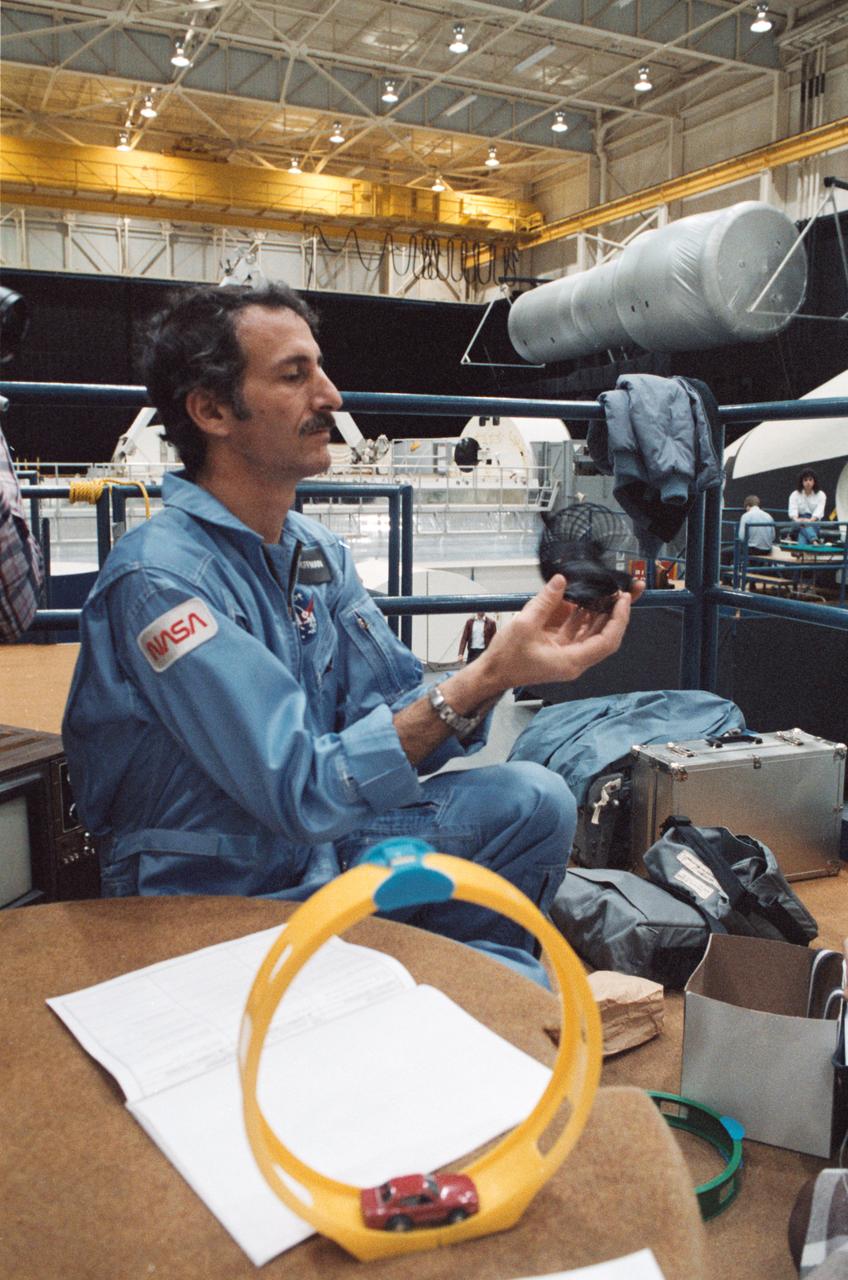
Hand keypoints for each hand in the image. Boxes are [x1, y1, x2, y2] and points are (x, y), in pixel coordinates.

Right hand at [479, 574, 644, 692]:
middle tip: (622, 591)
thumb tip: (561, 580)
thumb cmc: (506, 658)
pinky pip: (578, 632)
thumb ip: (545, 601)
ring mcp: (568, 656)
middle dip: (615, 614)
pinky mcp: (560, 650)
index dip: (619, 619)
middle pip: (604, 636)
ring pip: (593, 633)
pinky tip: (585, 600)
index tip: (623, 600)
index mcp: (571, 661)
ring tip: (606, 592)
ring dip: (600, 613)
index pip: (607, 641)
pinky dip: (583, 616)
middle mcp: (574, 661)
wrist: (492, 674)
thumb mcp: (524, 625)